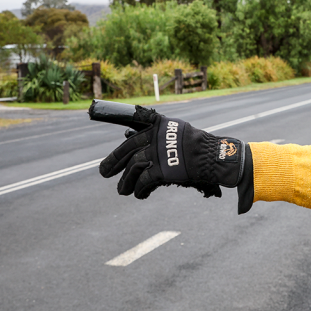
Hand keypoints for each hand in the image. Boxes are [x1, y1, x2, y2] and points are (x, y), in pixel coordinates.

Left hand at [99, 105, 245, 198]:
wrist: (215, 156)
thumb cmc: (199, 147)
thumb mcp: (179, 132)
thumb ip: (159, 136)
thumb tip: (138, 143)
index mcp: (158, 124)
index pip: (133, 122)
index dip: (113, 116)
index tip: (95, 115)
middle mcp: (155, 136)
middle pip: (127, 149)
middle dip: (113, 162)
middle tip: (104, 172)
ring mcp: (157, 153)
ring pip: (133, 168)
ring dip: (125, 182)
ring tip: (121, 191)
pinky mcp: (162, 169)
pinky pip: (144, 181)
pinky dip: (139, 189)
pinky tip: (138, 195)